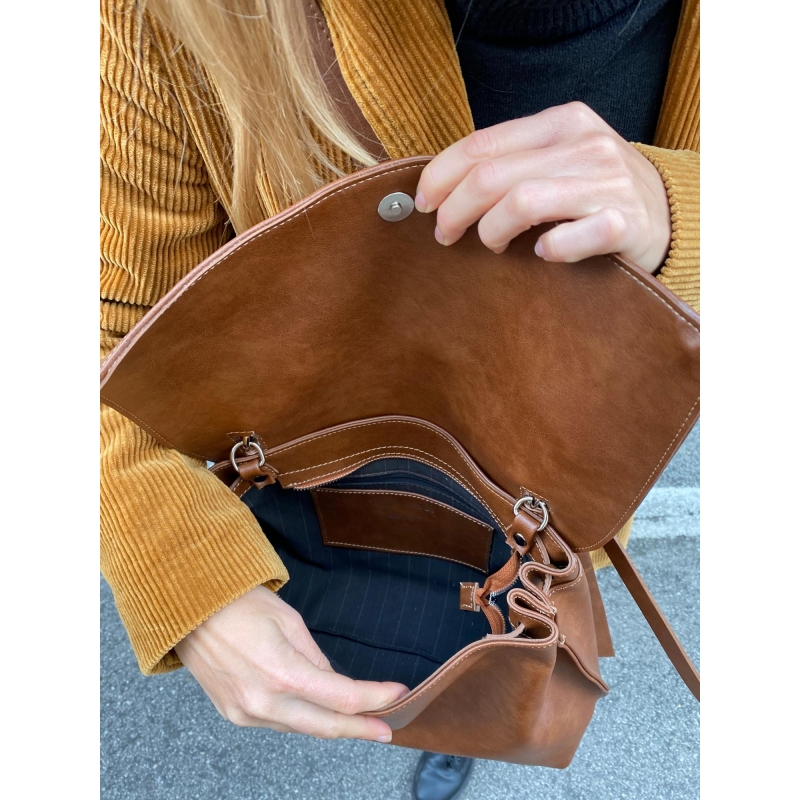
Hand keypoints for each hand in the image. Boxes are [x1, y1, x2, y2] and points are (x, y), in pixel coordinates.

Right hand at [174, 585, 407, 739]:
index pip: (342, 696)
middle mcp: (264, 701)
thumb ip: (315, 656)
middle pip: (325, 726)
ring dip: (330, 723)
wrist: (189, 610)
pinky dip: (301, 718)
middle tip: (386, 728)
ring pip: (301, 728)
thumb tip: (332, 681)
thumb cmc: (239, 604)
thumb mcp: (289, 620)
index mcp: (282, 672)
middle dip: (360, 728)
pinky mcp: (233, 714)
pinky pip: (277, 723)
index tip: (397, 694)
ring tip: (357, 718)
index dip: (374, 698)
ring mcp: (245, 712)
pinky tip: (316, 711)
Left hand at [414, 102, 670, 272]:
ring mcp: (607, 184)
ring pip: (521, 202)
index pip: (481, 144)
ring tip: (490, 246)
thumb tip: (442, 189)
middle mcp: (584, 146)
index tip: (423, 204)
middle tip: (445, 236)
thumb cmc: (597, 191)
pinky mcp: (624, 224)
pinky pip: (568, 238)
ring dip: (491, 231)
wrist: (671, 213)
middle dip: (454, 211)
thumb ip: (512, 163)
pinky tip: (541, 253)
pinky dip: (545, 250)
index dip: (440, 176)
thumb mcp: (559, 159)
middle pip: (491, 177)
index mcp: (561, 123)